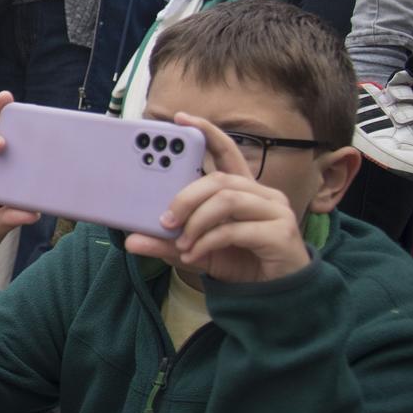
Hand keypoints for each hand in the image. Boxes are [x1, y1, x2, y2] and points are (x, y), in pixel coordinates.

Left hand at [122, 115, 309, 283]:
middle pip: (219, 180)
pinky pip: (235, 230)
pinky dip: (208, 242)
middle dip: (185, 197)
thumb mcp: (195, 251)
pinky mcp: (281, 233)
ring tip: (181, 242)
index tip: (179, 118)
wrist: (275, 294)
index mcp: (244, 190)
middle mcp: (263, 194)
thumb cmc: (239, 262)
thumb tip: (131, 241)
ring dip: (196, 222)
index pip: (226, 150)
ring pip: (227, 200)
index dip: (206, 132)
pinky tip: (194, 255)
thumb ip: (167, 244)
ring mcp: (276, 211)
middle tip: (165, 220)